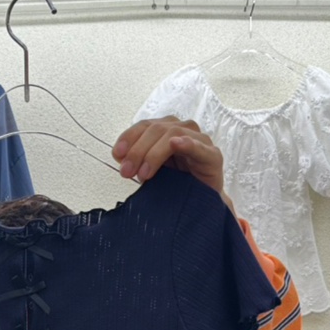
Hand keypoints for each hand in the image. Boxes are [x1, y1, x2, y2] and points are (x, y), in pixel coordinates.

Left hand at [112, 117, 234, 214]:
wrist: (200, 204)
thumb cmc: (176, 185)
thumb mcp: (151, 171)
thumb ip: (137, 161)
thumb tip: (120, 158)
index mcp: (166, 131)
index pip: (145, 125)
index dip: (129, 137)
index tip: (117, 155)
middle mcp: (183, 130)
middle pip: (156, 130)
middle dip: (137, 151)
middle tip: (126, 171)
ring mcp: (199, 140)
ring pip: (172, 135)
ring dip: (154, 154)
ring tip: (144, 173)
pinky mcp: (212, 156)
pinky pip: (199, 147)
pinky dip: (187, 144)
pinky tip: (176, 144)